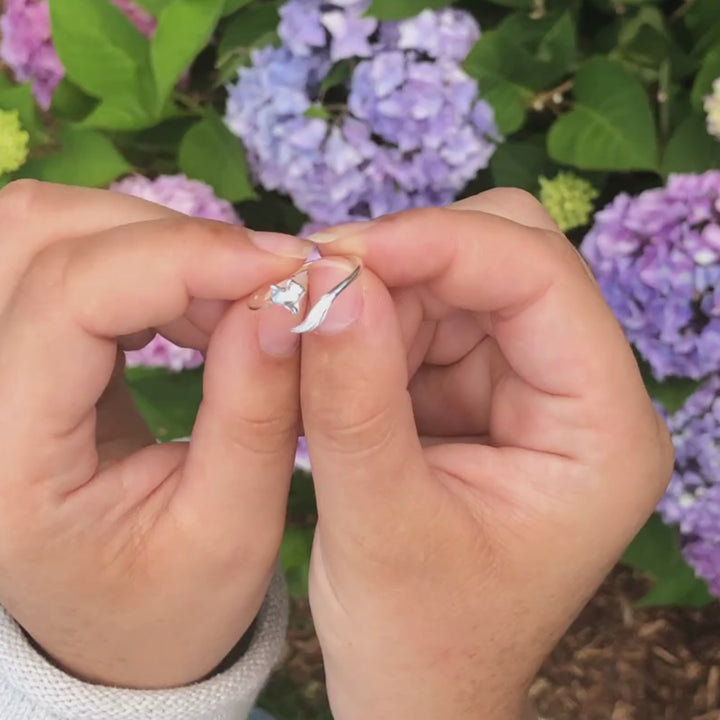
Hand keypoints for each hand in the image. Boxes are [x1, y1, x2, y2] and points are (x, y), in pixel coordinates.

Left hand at [0, 181, 311, 687]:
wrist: (111, 626)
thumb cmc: (170, 602)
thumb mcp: (233, 531)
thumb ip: (259, 414)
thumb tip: (288, 300)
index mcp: (4, 458)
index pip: (69, 297)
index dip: (185, 257)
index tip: (289, 266)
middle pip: (40, 233)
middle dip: (173, 237)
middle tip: (269, 284)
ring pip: (48, 228)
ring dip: (160, 243)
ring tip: (240, 300)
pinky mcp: (15, 350)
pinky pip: (68, 257)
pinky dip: (149, 260)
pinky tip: (202, 306)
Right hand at [300, 190, 672, 719]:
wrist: (417, 686)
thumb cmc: (418, 637)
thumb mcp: (379, 526)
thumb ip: (353, 399)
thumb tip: (328, 279)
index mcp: (601, 433)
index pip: (543, 280)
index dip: (442, 243)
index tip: (338, 252)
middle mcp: (579, 395)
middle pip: (507, 259)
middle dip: (406, 262)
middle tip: (314, 291)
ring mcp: (528, 387)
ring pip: (457, 279)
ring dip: (379, 292)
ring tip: (311, 340)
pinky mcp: (480, 391)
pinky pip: (425, 317)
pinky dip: (371, 322)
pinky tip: (329, 361)